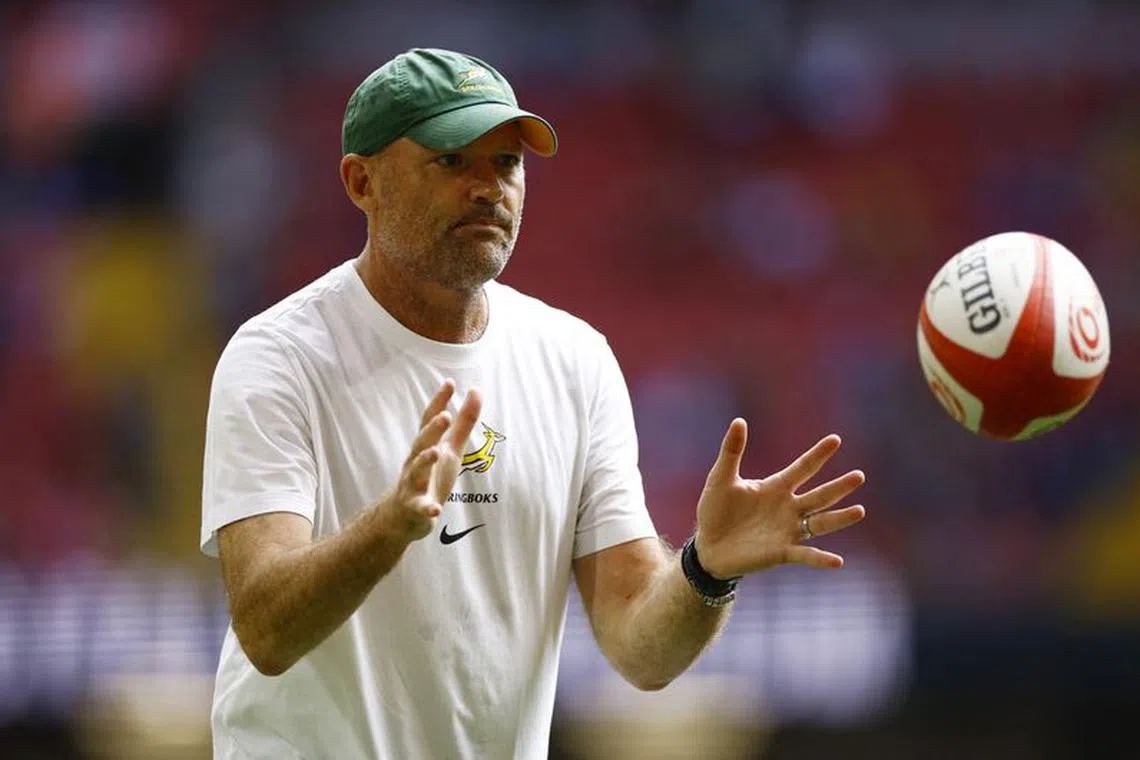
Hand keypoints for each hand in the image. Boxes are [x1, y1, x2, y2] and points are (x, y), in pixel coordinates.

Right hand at [379, 380, 481, 542]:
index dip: (439, 402)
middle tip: (444, 416)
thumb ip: (464, 422)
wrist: (406, 514)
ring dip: (425, 461)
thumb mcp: (451, 448)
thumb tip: (476, 390)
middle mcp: (416, 461)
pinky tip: (435, 510)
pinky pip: (420, 507)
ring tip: (436, 453)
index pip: (430, 420)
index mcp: (426, 445)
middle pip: (422, 442)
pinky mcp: (415, 507)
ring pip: (416, 471)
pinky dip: (426, 508)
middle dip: (432, 430)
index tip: (450, 383)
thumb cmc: (432, 475)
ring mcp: (413, 484)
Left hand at [694, 419, 865, 577]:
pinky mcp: (781, 552)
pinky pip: (805, 555)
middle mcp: (788, 508)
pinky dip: (820, 559)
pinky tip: (837, 561)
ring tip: (860, 510)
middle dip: (839, 487)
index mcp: (776, 487)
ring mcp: (788, 531)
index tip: (835, 439)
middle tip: (859, 476)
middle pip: (819, 495)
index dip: (818, 454)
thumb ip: (732, 452)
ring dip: (839, 518)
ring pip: (820, 523)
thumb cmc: (715, 511)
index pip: (802, 468)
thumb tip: (739, 421)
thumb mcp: (721, 478)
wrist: (707, 547)